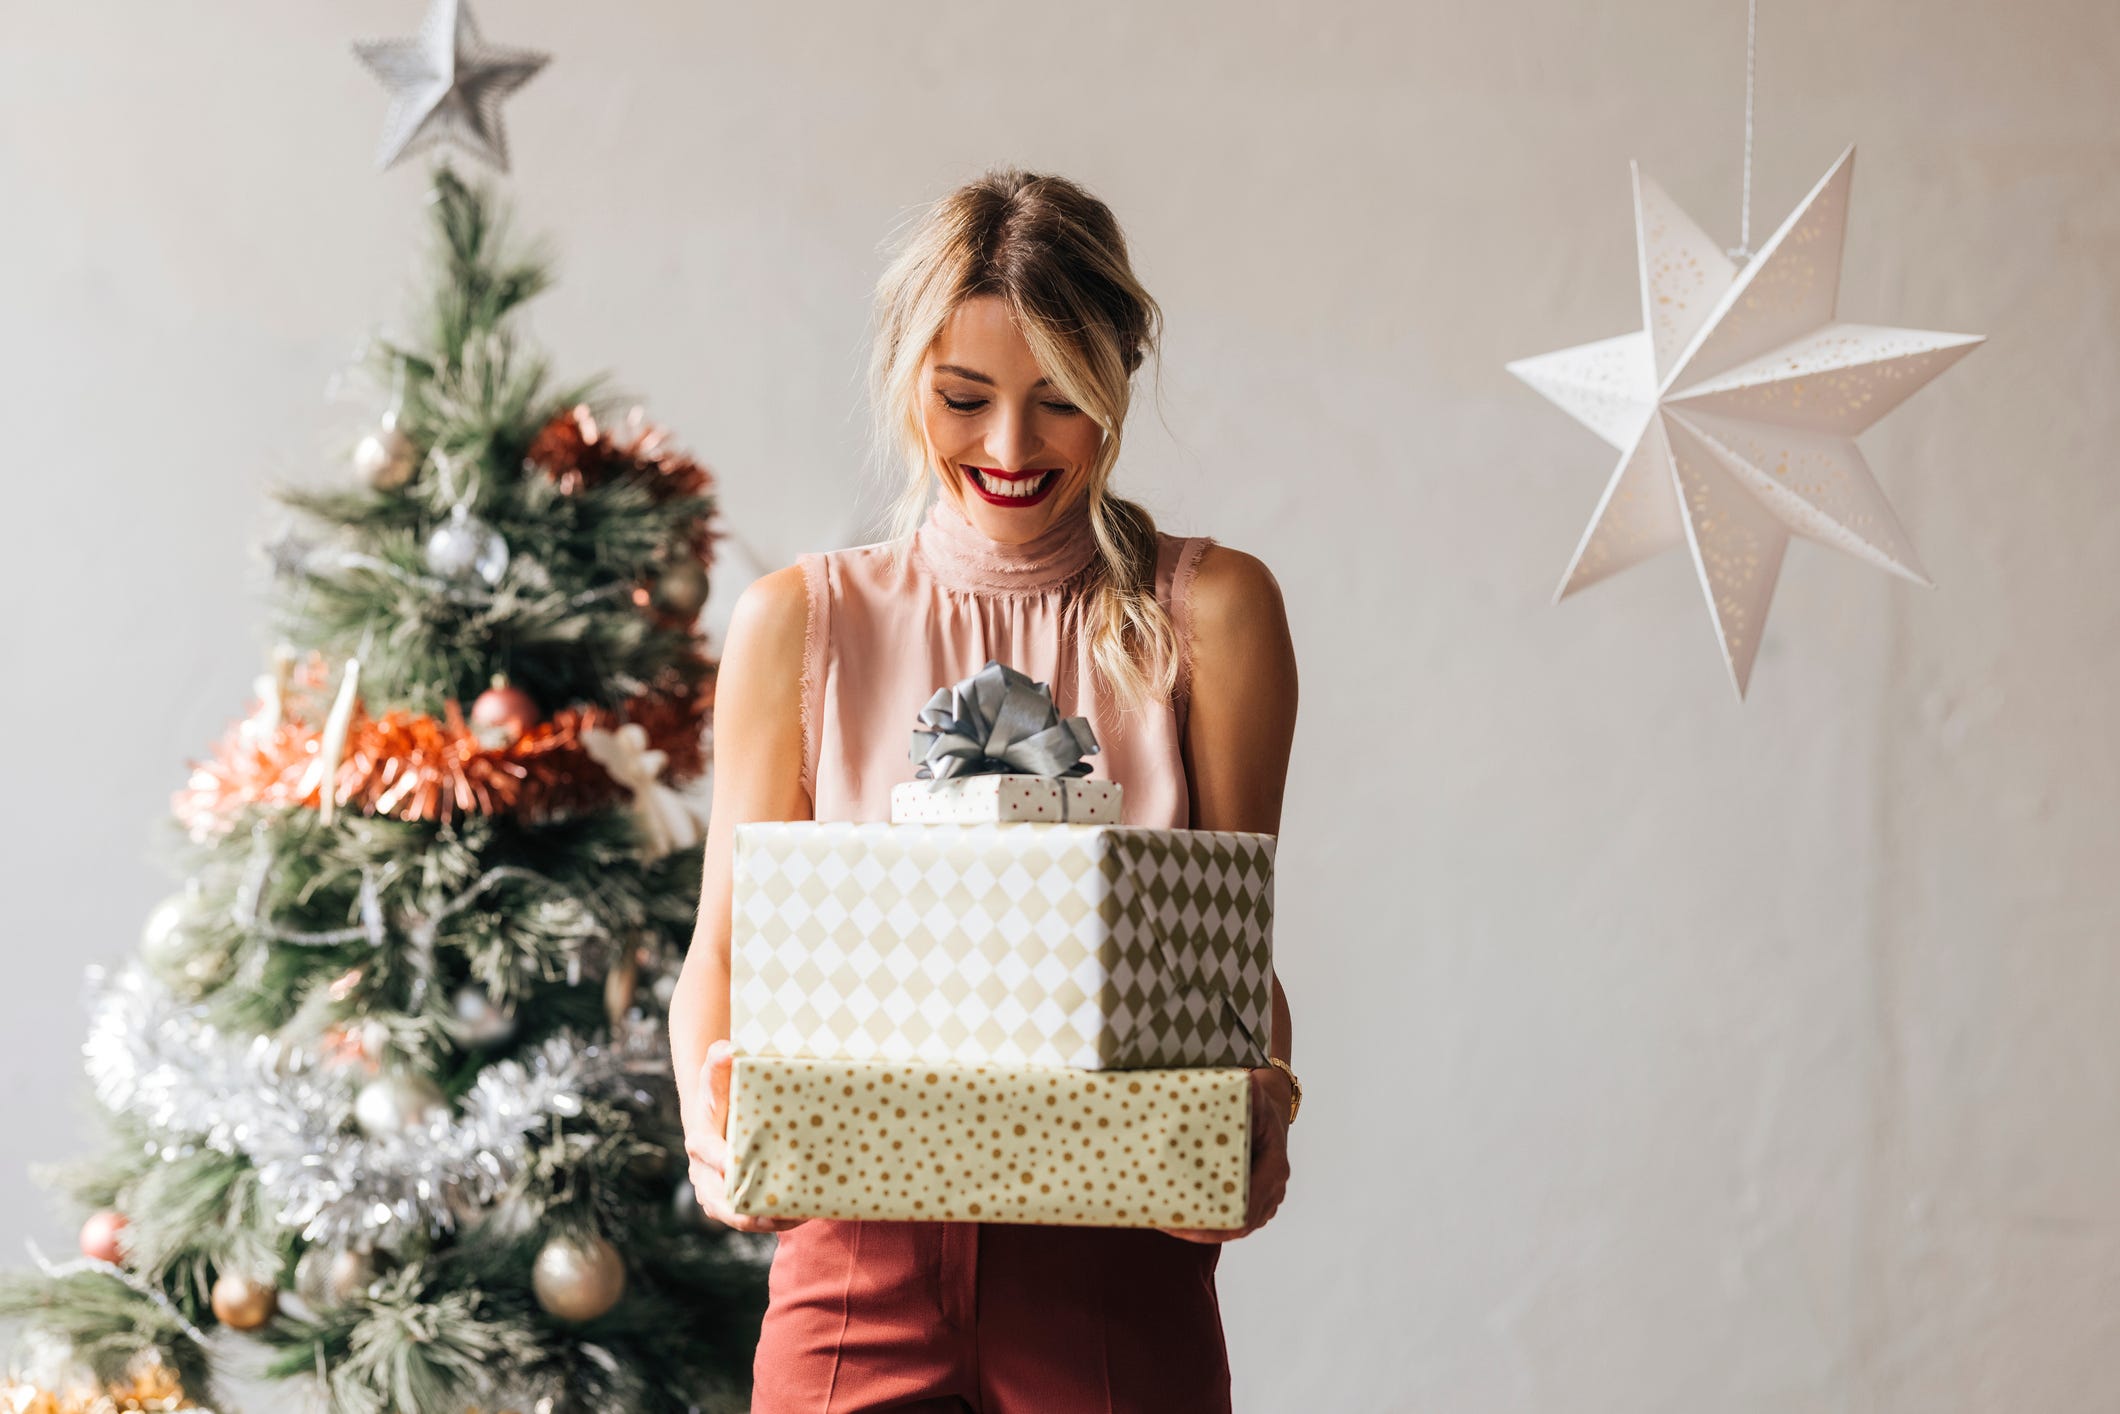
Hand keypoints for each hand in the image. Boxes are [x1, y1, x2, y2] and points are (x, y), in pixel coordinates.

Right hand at [683, 1038, 806, 1233]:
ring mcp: (717, 1191)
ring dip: (763, 1221)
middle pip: (717, 1199)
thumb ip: (719, 1062)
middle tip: (772, 1212)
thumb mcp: (719, 1078)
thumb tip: (726, 1048)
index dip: (721, 1160)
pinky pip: (750, 1217)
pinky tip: (803, 1214)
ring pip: (734, 1216)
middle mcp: (704, 1172)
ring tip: (796, 1217)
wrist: (718, 1117)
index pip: (707, 1152)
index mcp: (700, 1141)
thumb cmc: (722, 1094)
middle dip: (741, 1209)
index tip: (738, 1166)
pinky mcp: (734, 1202)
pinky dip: (773, 1219)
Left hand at [1159, 1062, 1290, 1242]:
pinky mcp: (1251, 1203)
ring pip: (1229, 1227)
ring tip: (1162, 1218)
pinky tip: (1175, 1213)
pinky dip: (1204, 1220)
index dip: (1212, 1221)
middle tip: (1163, 1221)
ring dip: (1198, 1227)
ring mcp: (1263, 1201)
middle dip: (1198, 1228)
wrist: (1269, 1110)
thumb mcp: (1251, 1094)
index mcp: (1273, 1169)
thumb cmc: (1258, 1103)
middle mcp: (1272, 1190)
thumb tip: (1218, 1090)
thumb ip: (1240, 1094)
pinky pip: (1228, 1220)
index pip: (1244, 1210)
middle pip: (1234, 1226)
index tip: (1181, 1216)